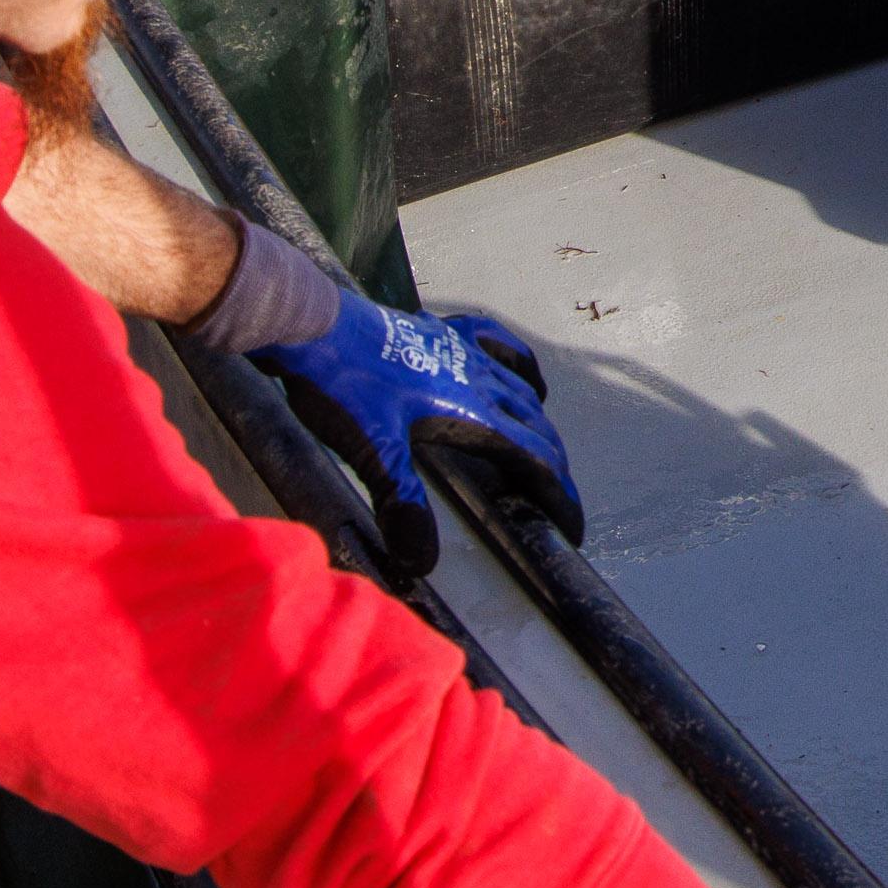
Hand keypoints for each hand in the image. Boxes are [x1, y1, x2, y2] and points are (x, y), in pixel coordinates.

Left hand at [252, 295, 578, 579]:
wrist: (314, 326)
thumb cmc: (342, 386)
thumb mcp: (372, 453)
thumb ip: (402, 505)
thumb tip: (422, 561)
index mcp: (471, 412)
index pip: (534, 458)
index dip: (559, 496)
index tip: (573, 528)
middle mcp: (477, 379)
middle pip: (534, 427)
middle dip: (552, 467)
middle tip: (554, 502)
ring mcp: (460, 352)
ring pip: (519, 388)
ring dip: (537, 423)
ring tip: (540, 449)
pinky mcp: (440, 334)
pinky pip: (496, 344)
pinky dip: (517, 363)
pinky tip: (518, 373)